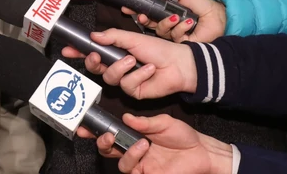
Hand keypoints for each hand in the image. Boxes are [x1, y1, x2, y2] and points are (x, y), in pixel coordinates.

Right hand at [61, 28, 196, 98]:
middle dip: (92, 62)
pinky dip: (138, 76)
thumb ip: (112, 37)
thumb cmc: (159, 49)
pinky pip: (127, 85)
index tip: (68, 49)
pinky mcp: (134, 91)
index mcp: (116, 51)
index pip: (93, 52)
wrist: (179, 64)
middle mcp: (118, 66)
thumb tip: (93, 35)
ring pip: (110, 77)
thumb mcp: (132, 38)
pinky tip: (149, 70)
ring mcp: (125, 79)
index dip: (79, 51)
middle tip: (95, 55)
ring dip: (121, 67)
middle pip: (96, 68)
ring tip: (133, 60)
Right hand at [77, 114, 232, 173]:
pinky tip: (143, 150)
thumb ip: (144, 122)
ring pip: (120, 162)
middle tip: (107, 136)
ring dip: (126, 151)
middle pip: (109, 150)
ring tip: (140, 142)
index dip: (96, 131)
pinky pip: (133, 171)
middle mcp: (134, 151)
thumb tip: (125, 117)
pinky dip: (134, 159)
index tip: (85, 126)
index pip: (112, 134)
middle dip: (102, 143)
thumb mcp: (163, 123)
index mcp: (134, 136)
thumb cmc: (183, 136)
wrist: (201, 152)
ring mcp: (141, 165)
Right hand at [121, 0, 225, 42]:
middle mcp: (170, 24)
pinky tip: (188, 23)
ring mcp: (175, 35)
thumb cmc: (206, 7)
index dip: (138, 11)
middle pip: (150, 24)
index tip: (129, 8)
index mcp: (168, 13)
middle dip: (144, 19)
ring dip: (166, 23)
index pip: (149, 13)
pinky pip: (174, 36)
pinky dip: (180, 28)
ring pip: (160, 30)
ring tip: (175, 17)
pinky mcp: (181, 43)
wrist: (220, 18)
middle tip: (143, 16)